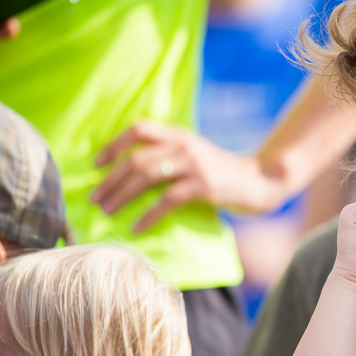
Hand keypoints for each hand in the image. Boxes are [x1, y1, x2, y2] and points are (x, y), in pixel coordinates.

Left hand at [92, 122, 284, 232]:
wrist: (261, 180)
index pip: (140, 129)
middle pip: (137, 159)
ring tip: (107, 211)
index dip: (115, 145)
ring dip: (122, 195)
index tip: (96, 163)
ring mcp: (195, 165)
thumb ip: (171, 156)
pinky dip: (149, 214)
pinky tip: (137, 226)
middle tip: (94, 199)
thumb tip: (132, 172)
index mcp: (180, 135)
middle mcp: (185, 146)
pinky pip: (168, 200)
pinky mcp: (205, 186)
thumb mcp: (196, 155)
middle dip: (111, 180)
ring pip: (147, 176)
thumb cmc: (224, 173)